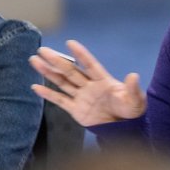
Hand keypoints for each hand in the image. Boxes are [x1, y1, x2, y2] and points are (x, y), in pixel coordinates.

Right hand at [29, 40, 145, 126]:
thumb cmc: (132, 110)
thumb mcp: (135, 99)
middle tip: (43, 50)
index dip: (81, 54)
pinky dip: (48, 94)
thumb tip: (134, 76)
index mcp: (103, 80)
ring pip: (62, 82)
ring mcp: (81, 97)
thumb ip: (132, 88)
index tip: (70, 43)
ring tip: (34, 61)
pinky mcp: (76, 110)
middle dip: (56, 60)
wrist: (124, 127)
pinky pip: (60, 100)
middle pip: (70, 71)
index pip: (90, 65)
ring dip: (48, 72)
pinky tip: (36, 86)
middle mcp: (89, 86)